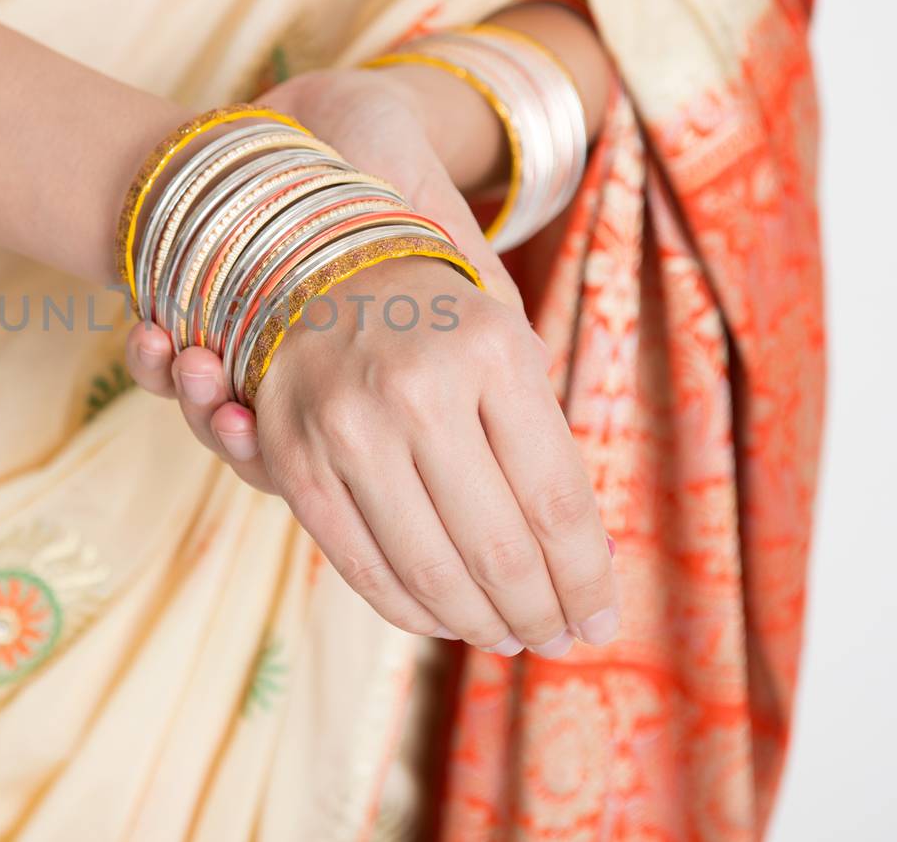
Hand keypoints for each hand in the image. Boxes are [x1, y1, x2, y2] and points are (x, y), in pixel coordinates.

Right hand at [123, 69, 617, 653]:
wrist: (307, 257)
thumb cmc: (429, 313)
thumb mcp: (504, 344)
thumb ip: (540, 439)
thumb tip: (581, 561)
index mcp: (494, 351)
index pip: (559, 503)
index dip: (586, 578)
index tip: (601, 619)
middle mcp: (420, 389)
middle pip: (501, 551)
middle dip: (540, 614)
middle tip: (558, 639)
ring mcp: (349, 426)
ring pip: (432, 571)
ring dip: (480, 623)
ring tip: (509, 638)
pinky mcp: (295, 456)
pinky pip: (360, 564)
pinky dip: (409, 609)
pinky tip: (443, 619)